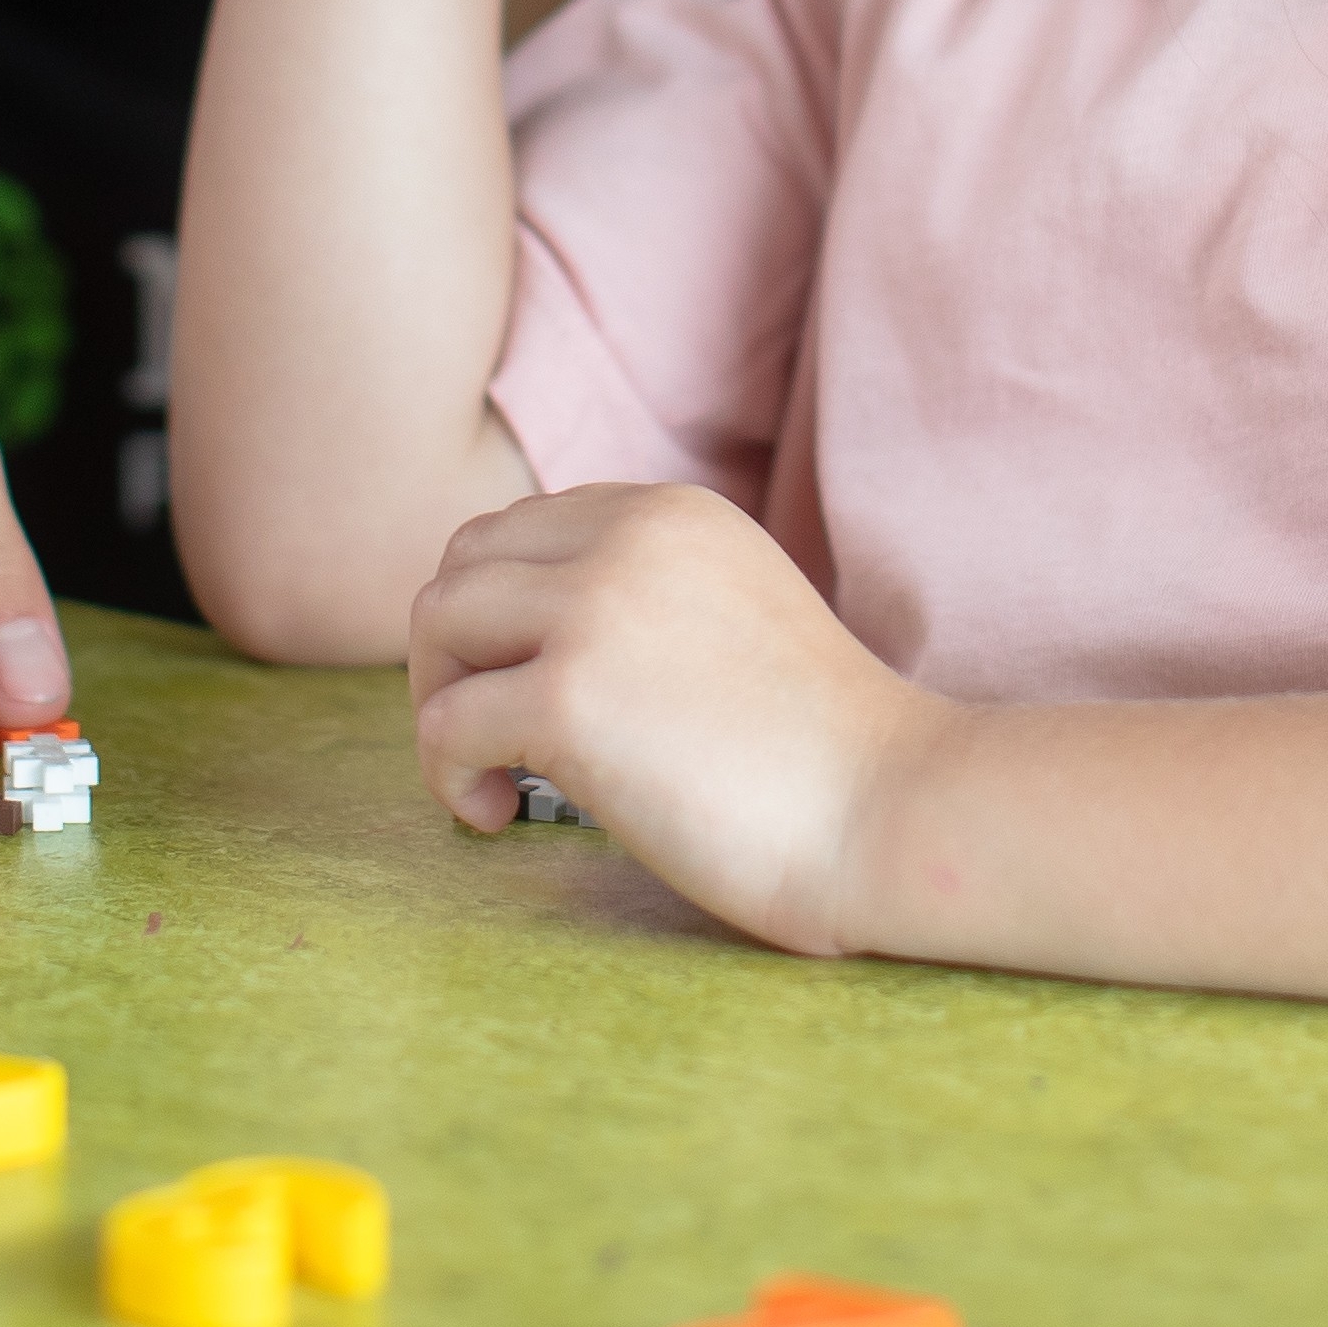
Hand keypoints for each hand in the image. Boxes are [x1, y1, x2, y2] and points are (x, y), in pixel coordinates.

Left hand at [403, 481, 943, 954]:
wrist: (889, 812)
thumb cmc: (820, 749)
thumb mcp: (729, 612)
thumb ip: (642, 595)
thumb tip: (523, 637)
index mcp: (668, 513)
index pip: (518, 530)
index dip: (496, 618)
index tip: (523, 688)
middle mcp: (626, 537)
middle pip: (463, 566)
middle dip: (455, 655)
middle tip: (491, 737)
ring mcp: (593, 611)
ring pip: (437, 626)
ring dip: (441, 705)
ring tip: (491, 775)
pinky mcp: (569, 698)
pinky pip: (444, 724)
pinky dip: (447, 776)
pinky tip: (499, 814)